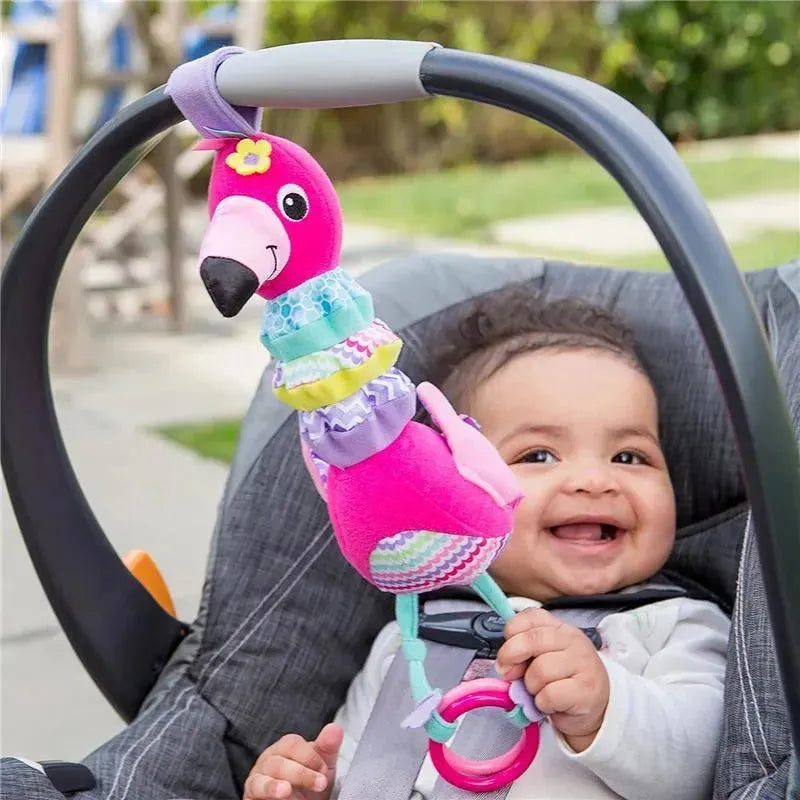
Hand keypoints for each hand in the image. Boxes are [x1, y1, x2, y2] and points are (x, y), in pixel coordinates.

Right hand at [243, 723, 343, 799]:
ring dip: (275, 786)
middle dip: (301, 773)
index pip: (292, 744)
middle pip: (279, 761)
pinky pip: (255, 791)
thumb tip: (335, 728)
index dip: (309, 756)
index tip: (324, 770)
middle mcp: (268, 760)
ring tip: (286, 791)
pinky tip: (279, 795)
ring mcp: (257, 779)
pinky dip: (266, 792)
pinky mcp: (252, 795)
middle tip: (320, 784)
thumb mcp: (321, 767)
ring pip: (263, 778)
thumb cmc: (309, 784)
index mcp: (284, 748)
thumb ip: (327, 748)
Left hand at [496, 608, 608, 751]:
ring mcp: (582, 663)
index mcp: (559, 627)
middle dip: (512, 657)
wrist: (596, 705)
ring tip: (540, 690)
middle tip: (510, 673)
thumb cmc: (563, 679)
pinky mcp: (586, 689)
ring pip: (540, 670)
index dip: (511, 632)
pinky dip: (542, 703)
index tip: (507, 651)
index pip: (530, 617)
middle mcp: (572, 640)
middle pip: (532, 640)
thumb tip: (504, 665)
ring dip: (531, 686)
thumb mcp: (542, 657)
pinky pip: (550, 695)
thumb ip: (522, 653)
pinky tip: (550, 703)